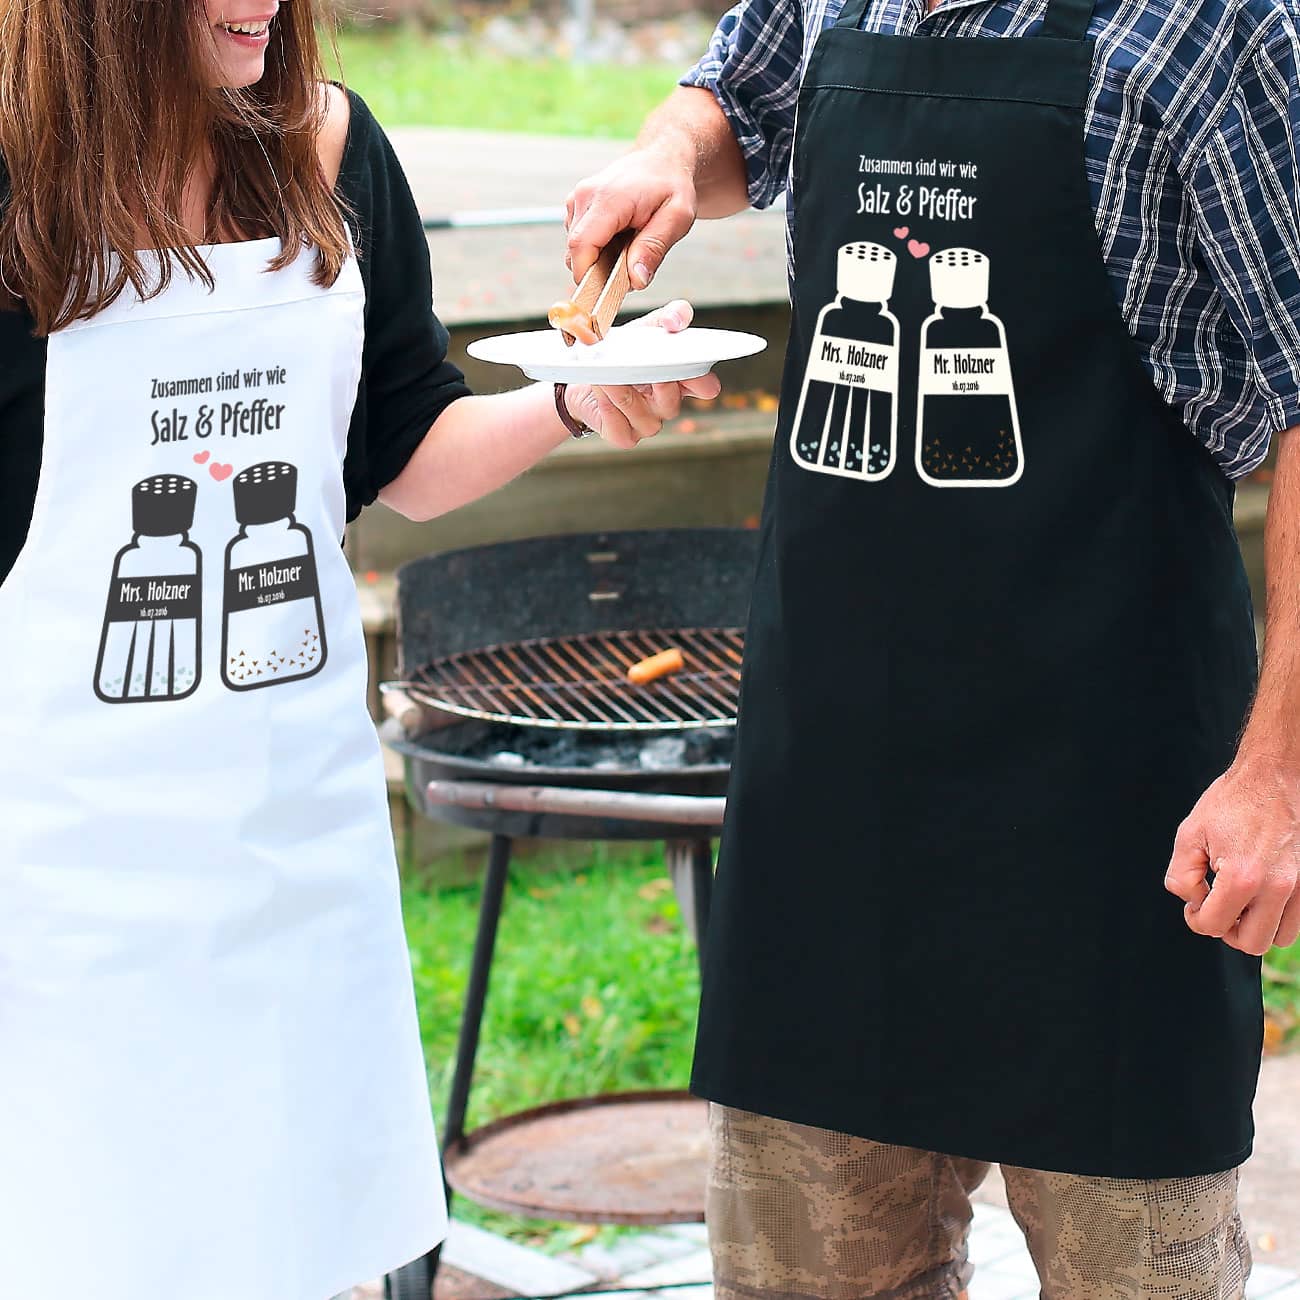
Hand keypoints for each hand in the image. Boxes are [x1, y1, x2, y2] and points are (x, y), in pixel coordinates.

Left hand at [564, 301, 721, 449]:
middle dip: (656, 384)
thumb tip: (677, 319)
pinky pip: (619, 427)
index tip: (690, 363)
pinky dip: (607, 407)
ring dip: (620, 390)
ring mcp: (647, 424)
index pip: (706, 387)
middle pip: (672, 403)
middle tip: (642, 366)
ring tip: (606, 372)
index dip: (702, 381)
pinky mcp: (624, 436)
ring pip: (639, 413)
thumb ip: (668, 317)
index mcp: (681, 382)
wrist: (589, 376)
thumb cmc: (624, 354)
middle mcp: (668, 406)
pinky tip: (600, 389)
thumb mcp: (646, 329)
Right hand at [566, 146, 698, 288]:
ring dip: (599, 260)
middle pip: (576, 252)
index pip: (581, 246)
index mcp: (607, 199)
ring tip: (628, 248)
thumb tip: (636, 280)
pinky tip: (618, 240)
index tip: (605, 295)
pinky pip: (579, 241)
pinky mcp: (576, 206)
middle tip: (630, 270)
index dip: (588, 277)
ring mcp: (577, 200)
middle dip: (598, 271)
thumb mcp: (677, 217)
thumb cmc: (671, 186)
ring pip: (576, 249)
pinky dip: (596, 249)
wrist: (661, 159)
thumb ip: (655, 248)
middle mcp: (584, 197)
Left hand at [1165, 753, 1299, 954]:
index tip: (1194, 904)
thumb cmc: (1234, 800)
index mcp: (1243, 877)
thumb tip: (1192, 899)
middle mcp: (1278, 887)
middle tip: (1216, 909)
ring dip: (1256, 927)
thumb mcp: (1190, 833)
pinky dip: (1278, 917)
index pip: (1214, 926)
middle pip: (1252, 944)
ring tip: (1240, 904)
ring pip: (1280, 936)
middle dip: (1227, 931)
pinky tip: (1260, 895)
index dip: (1195, 919)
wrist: (1275, 777)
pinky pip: (1298, 920)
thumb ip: (1181, 875)